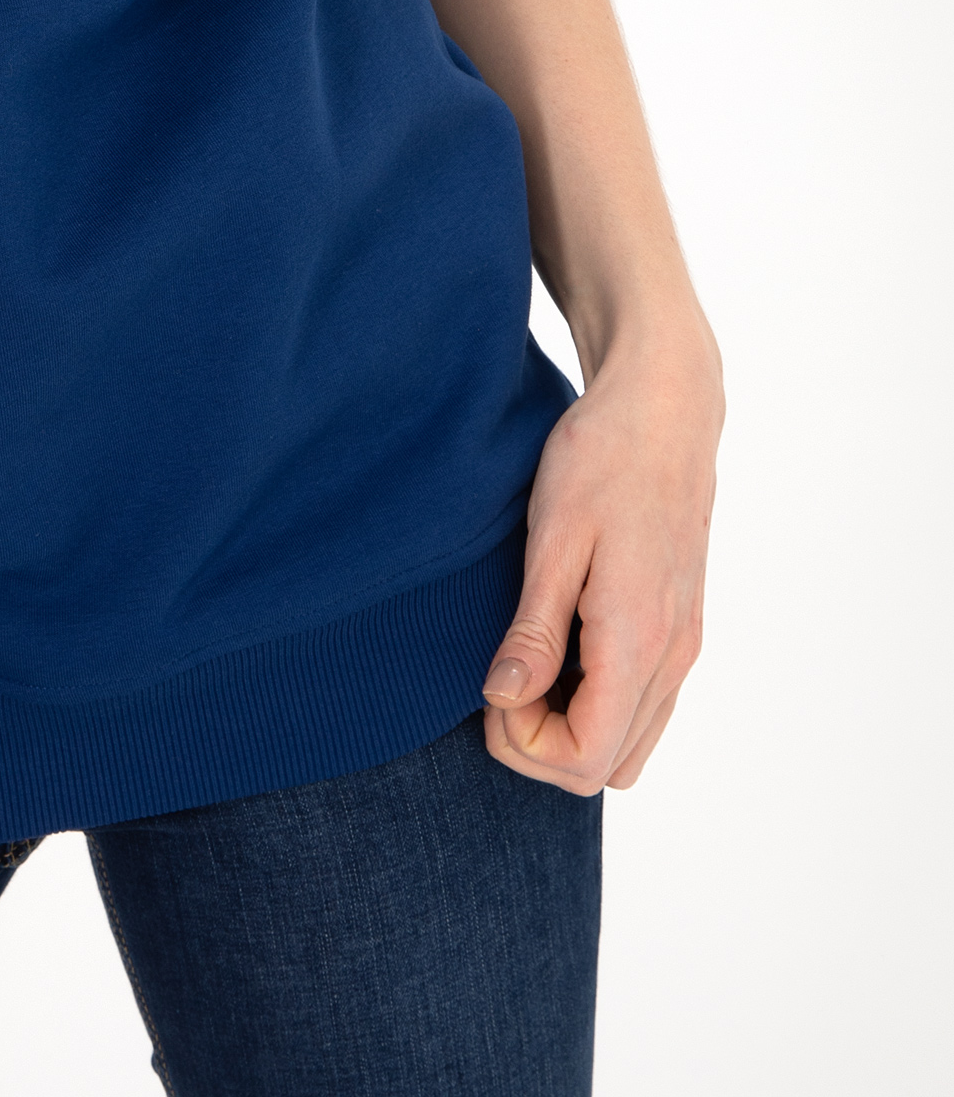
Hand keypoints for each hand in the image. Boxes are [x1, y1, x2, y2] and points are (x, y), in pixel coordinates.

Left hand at [482, 314, 722, 793]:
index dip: (523, 742)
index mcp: (639, 640)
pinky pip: (644, 706)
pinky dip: (598, 703)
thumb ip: (534, 630)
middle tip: (500, 674)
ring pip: (629, 744)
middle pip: (606, 767)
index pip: (584, 760)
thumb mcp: (554, 538)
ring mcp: (684, 645)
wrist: (666, 406)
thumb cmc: (603, 457)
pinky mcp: (682, 627)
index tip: (491, 682)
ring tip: (526, 659)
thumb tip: (504, 701)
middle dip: (540, 745)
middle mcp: (673, 657)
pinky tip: (560, 646)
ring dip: (570, 728)